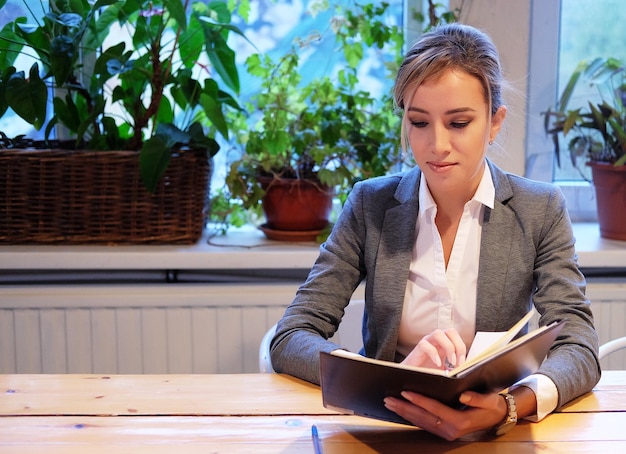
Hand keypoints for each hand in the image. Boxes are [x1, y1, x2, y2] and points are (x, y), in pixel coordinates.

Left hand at [383, 390, 507, 440]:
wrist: (497, 417)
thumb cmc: (492, 406)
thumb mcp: (489, 401)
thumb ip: (476, 398)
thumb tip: (462, 395)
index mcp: (460, 421)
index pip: (434, 409)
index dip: (419, 400)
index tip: (405, 391)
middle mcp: (451, 430)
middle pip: (422, 417)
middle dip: (404, 408)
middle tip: (388, 399)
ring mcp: (446, 433)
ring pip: (420, 422)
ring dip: (404, 413)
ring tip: (390, 404)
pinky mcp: (444, 431)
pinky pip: (424, 424)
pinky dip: (411, 417)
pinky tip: (402, 410)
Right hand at [401, 328, 466, 369]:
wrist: (410, 377)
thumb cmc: (428, 373)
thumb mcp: (445, 371)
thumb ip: (454, 369)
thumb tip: (466, 371)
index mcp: (444, 344)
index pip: (456, 336)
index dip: (462, 347)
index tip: (464, 363)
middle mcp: (436, 341)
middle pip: (450, 331)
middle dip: (458, 345)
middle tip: (459, 361)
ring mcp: (426, 343)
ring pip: (438, 333)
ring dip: (448, 347)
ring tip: (451, 362)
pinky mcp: (417, 349)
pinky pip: (425, 345)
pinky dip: (433, 354)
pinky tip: (438, 364)